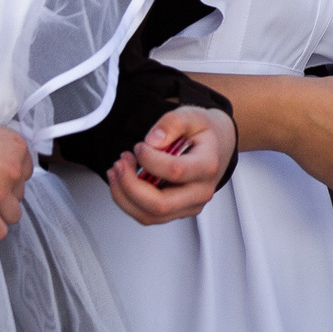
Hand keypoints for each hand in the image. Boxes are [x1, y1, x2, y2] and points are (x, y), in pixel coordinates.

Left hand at [105, 104, 236, 223]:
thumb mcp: (191, 116)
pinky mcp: (176, 211)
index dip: (149, 159)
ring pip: (149, 215)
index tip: (140, 146)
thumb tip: (152, 140)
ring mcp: (189, 205)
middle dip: (129, 185)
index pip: (175, 171)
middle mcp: (201, 191)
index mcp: (208, 166)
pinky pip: (146, 215)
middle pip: (160, 204)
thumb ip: (172, 123)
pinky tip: (122, 180)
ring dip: (123, 195)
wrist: (216, 147)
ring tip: (117, 170)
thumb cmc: (202, 133)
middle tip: (120, 163)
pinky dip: (127, 200)